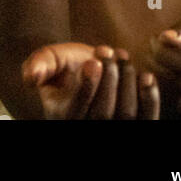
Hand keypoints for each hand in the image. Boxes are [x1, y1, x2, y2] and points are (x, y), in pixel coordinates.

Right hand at [23, 42, 159, 118]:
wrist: (87, 69)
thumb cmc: (65, 66)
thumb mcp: (48, 60)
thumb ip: (39, 64)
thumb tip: (30, 77)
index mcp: (62, 117)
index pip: (78, 110)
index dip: (88, 86)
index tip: (93, 61)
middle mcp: (86, 127)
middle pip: (103, 114)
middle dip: (108, 79)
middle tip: (106, 52)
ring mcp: (112, 128)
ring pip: (125, 115)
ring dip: (127, 83)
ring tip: (121, 58)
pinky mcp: (134, 123)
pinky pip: (147, 120)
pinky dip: (150, 99)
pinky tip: (146, 76)